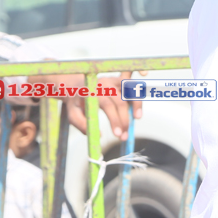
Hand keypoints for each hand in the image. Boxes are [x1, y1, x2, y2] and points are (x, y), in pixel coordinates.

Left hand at [28, 71, 142, 136]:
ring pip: (129, 89)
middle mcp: (104, 83)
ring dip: (136, 104)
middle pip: (120, 101)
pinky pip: (131, 80)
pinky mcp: (119, 80)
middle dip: (124, 120)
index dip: (115, 120)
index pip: (108, 105)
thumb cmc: (75, 102)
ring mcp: (113, 80)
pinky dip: (139, 80)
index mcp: (93, 90)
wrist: (73, 85)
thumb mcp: (72, 115)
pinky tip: (144, 80)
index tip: (118, 134)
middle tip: (124, 137)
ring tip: (137, 118)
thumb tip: (100, 135)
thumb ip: (82, 125)